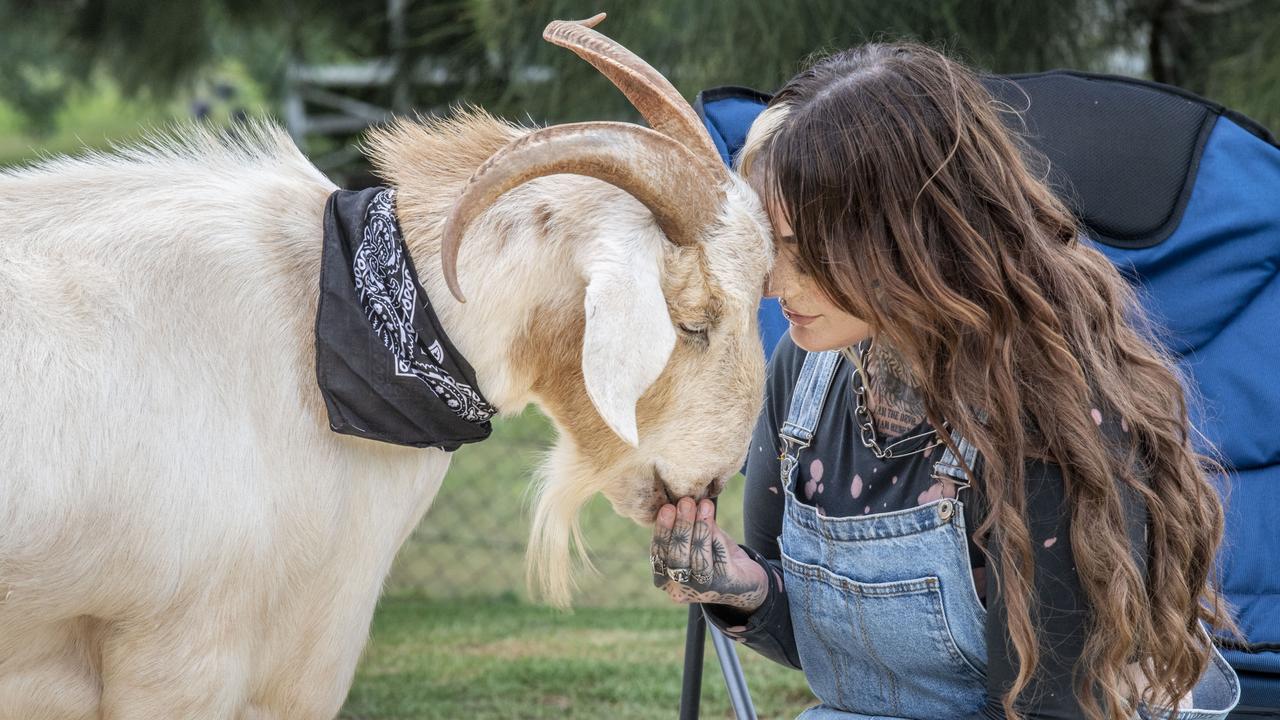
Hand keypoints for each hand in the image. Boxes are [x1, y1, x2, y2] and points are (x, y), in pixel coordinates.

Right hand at [650, 497, 768, 611]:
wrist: (746, 579)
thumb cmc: (714, 555)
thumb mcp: (697, 540)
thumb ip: (688, 527)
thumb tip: (683, 500)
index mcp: (666, 579)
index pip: (658, 555)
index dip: (663, 532)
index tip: (667, 508)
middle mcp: (681, 589)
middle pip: (677, 559)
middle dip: (681, 527)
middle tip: (686, 502)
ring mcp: (703, 590)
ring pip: (697, 560)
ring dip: (700, 529)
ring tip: (705, 505)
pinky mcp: (725, 586)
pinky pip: (719, 561)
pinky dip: (716, 538)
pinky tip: (715, 521)